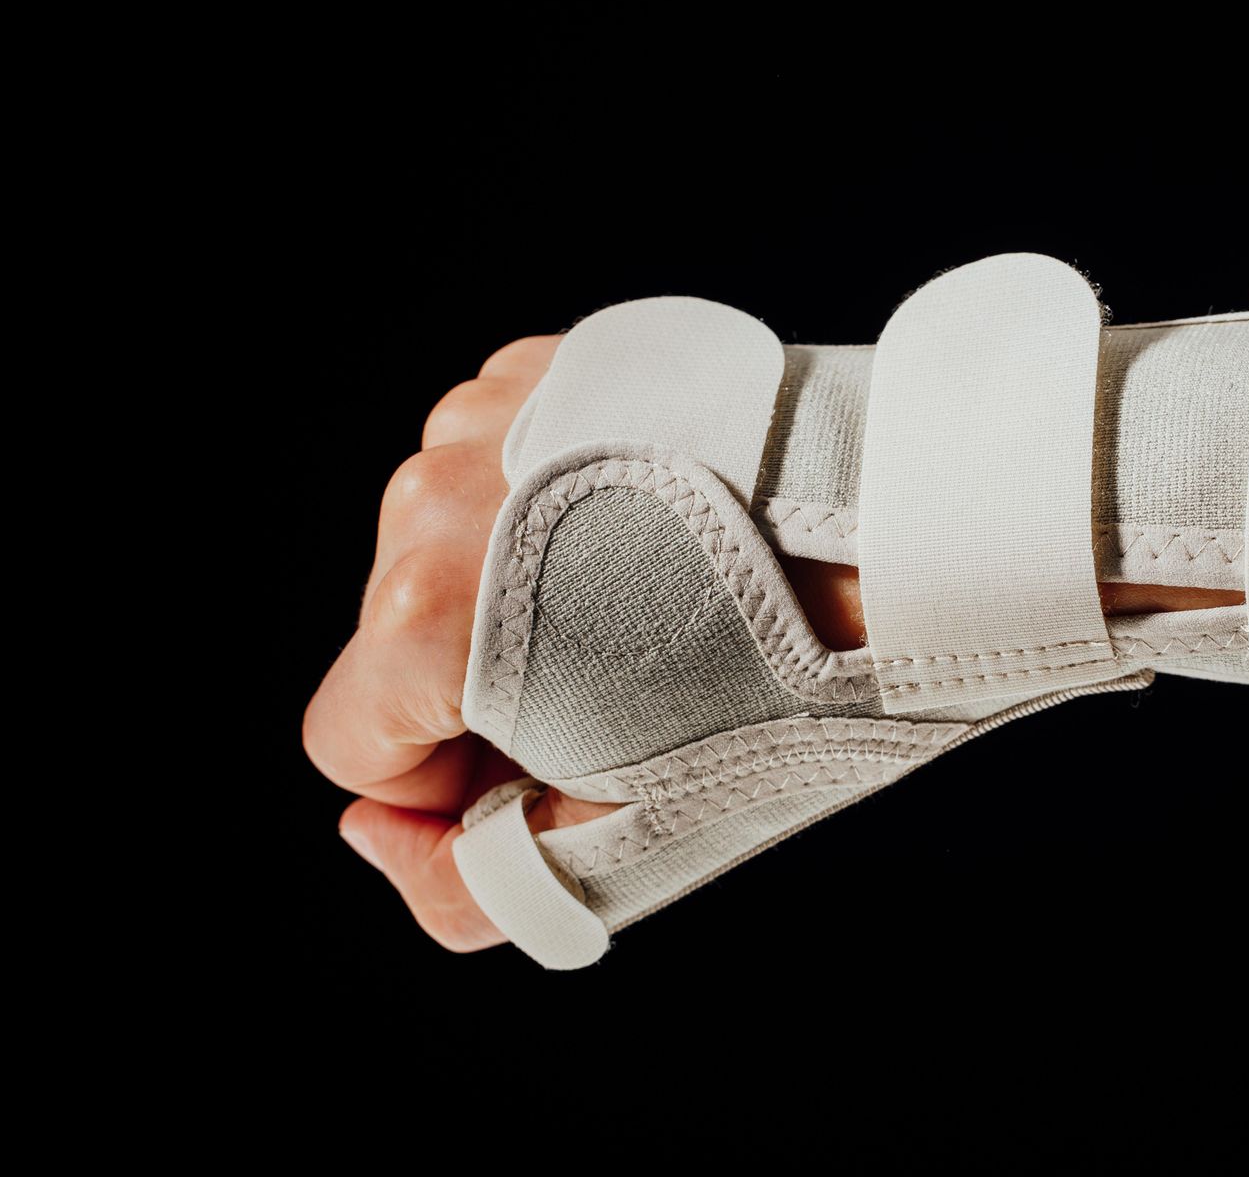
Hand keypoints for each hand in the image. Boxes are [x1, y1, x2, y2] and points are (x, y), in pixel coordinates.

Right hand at [304, 335, 1248, 954]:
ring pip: (448, 548)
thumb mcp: (630, 840)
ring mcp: (484, 417)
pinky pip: (498, 468)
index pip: (351, 741)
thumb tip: (381, 833)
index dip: (442, 784)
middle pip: (397, 642)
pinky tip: (648, 531)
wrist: (897, 538)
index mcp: (429, 617)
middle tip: (625, 690)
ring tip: (651, 600)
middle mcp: (431, 498)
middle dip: (484, 686)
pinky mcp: (543, 367)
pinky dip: (550, 510)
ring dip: (518, 591)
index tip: (547, 771)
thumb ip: (468, 880)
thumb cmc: (784, 694)